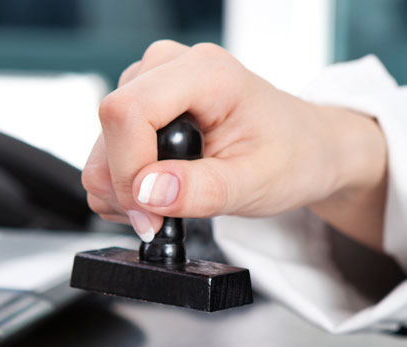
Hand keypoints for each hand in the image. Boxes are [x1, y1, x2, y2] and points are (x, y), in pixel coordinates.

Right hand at [82, 40, 388, 248]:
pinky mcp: (140, 106)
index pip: (129, 111)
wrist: (305, 150)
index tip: (150, 213)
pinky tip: (158, 192)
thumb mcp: (256, 183)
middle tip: (159, 219)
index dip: (128, 168)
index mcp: (205, 72)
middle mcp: (170, 67)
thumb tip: (148, 193)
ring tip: (168, 204)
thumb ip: (202, 190)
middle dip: (125, 185)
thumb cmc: (291, 155)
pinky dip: (123, 185)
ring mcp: (151, 84)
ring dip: (122, 189)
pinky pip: (106, 149)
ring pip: (102, 142)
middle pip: (110, 124)